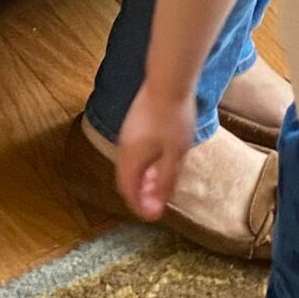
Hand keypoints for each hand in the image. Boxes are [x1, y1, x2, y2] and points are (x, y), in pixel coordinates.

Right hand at [117, 86, 195, 219]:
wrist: (168, 81)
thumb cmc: (174, 119)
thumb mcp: (174, 155)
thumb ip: (164, 182)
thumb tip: (154, 208)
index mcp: (132, 159)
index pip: (128, 191)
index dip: (139, 206)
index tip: (153, 216)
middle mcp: (124, 148)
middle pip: (126, 179)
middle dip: (139, 194)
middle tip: (155, 204)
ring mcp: (127, 133)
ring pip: (129, 165)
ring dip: (141, 179)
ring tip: (158, 185)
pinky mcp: (133, 123)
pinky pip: (133, 152)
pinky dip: (142, 164)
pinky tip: (158, 160)